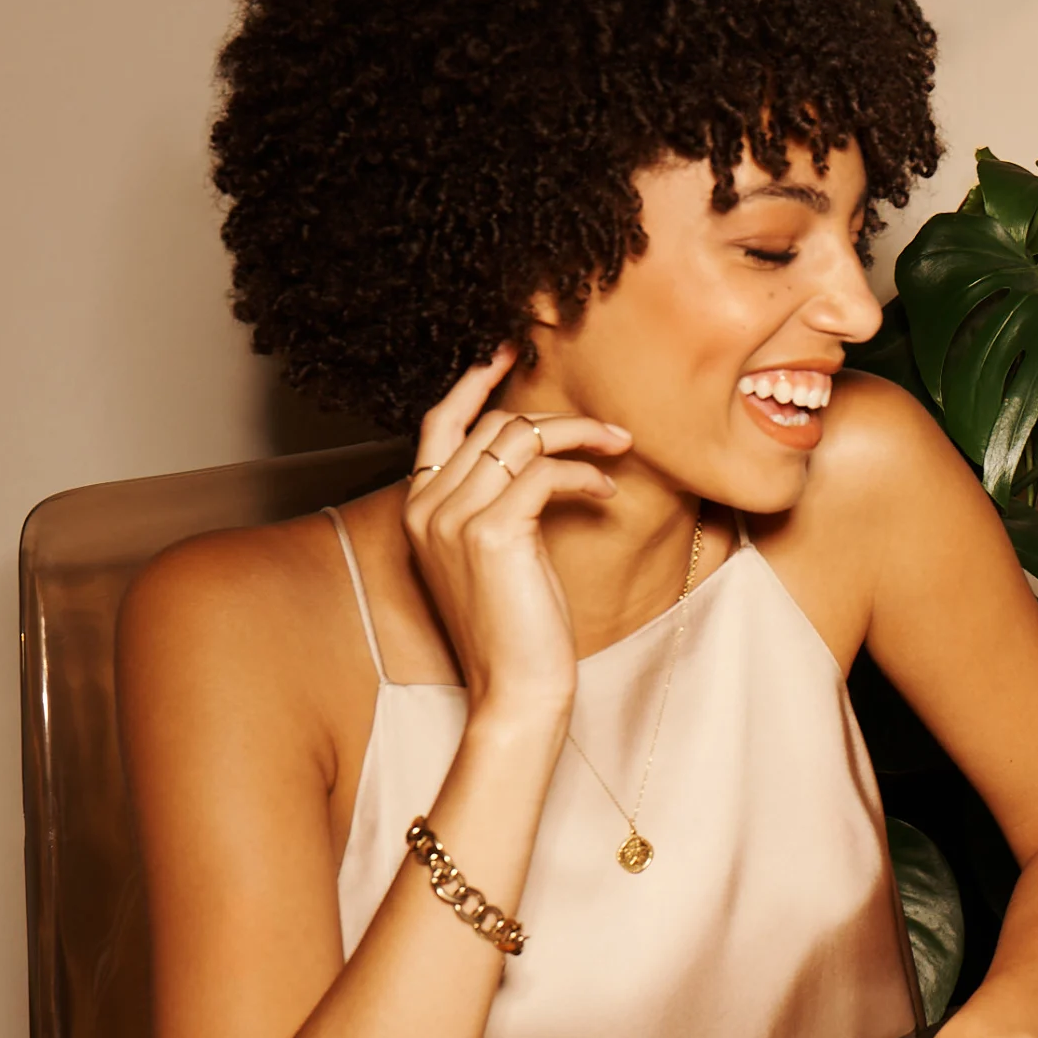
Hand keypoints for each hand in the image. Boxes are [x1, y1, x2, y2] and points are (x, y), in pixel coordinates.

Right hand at [402, 350, 631, 716]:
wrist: (517, 689)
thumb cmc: (518, 626)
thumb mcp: (499, 551)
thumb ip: (497, 499)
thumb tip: (537, 447)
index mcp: (418, 508)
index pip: (439, 423)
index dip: (475, 381)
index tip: (510, 348)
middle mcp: (425, 507)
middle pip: (493, 426)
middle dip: (557, 420)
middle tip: (609, 432)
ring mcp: (452, 518)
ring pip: (521, 439)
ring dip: (580, 436)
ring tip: (619, 450)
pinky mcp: (490, 533)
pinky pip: (544, 472)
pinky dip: (583, 473)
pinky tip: (604, 493)